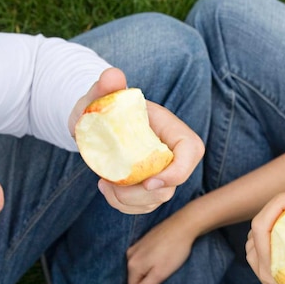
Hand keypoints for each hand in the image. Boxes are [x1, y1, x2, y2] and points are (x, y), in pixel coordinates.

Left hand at [70, 68, 204, 214]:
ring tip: (104, 184)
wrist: (93, 126)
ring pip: (156, 200)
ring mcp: (161, 174)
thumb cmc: (101, 108)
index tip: (149, 182)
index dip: (178, 172)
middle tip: (110, 184)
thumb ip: (107, 86)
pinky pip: (142, 207)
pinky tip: (106, 188)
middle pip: (171, 185)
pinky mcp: (148, 189)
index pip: (191, 152)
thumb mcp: (100, 96)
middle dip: (141, 194)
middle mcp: (172, 154)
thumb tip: (112, 76)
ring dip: (127, 201)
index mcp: (172, 130)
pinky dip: (122, 204)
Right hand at [126, 212, 199, 283]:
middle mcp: (130, 255)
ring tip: (159, 276)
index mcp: (133, 265)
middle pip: (133, 277)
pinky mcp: (143, 240)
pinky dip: (147, 265)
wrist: (183, 225)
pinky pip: (141, 258)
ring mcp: (136, 246)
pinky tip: (158, 263)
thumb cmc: (173, 251)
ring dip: (145, 275)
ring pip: (137, 268)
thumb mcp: (160, 274)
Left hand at [246, 192, 284, 283]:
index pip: (261, 226)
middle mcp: (257, 258)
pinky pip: (266, 225)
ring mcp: (256, 253)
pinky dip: (281, 215)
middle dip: (281, 201)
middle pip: (260, 219)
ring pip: (263, 220)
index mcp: (267, 266)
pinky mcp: (260, 250)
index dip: (277, 206)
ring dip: (281, 208)